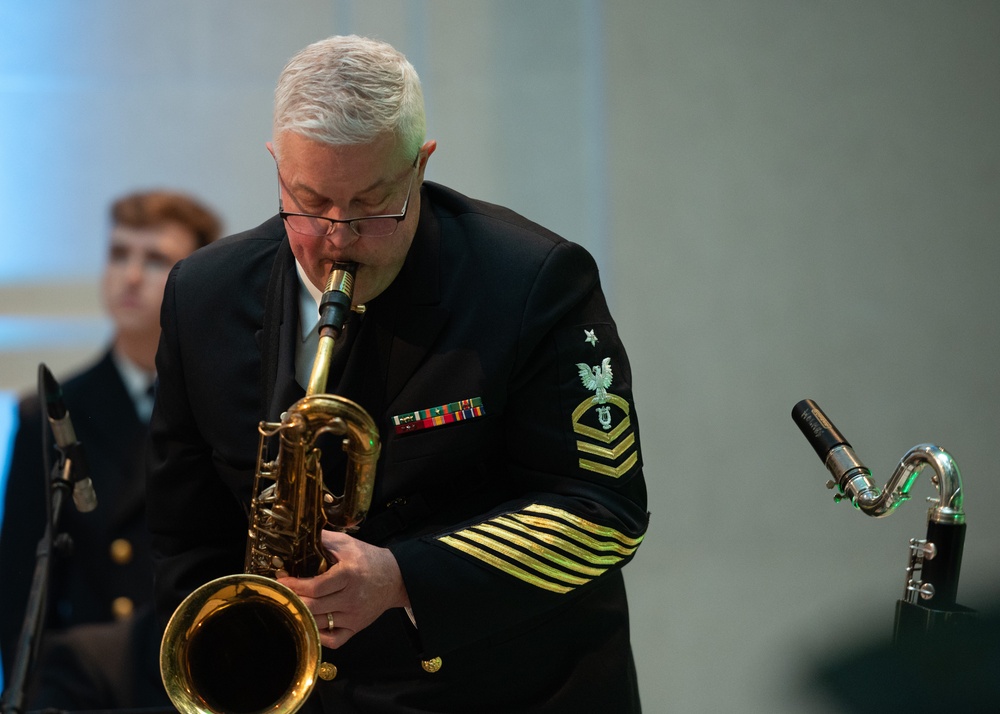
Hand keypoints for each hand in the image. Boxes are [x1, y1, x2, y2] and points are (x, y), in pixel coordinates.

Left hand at [277, 530, 409, 648]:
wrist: (396, 578)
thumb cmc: (369, 559)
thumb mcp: (348, 543)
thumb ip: (324, 539)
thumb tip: (300, 534)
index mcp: (348, 575)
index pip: (315, 587)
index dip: (294, 585)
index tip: (282, 580)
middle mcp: (351, 599)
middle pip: (313, 607)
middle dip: (293, 600)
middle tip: (282, 593)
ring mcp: (354, 617)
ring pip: (318, 624)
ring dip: (301, 615)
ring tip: (291, 606)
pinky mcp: (356, 628)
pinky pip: (333, 641)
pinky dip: (319, 635)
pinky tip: (311, 623)